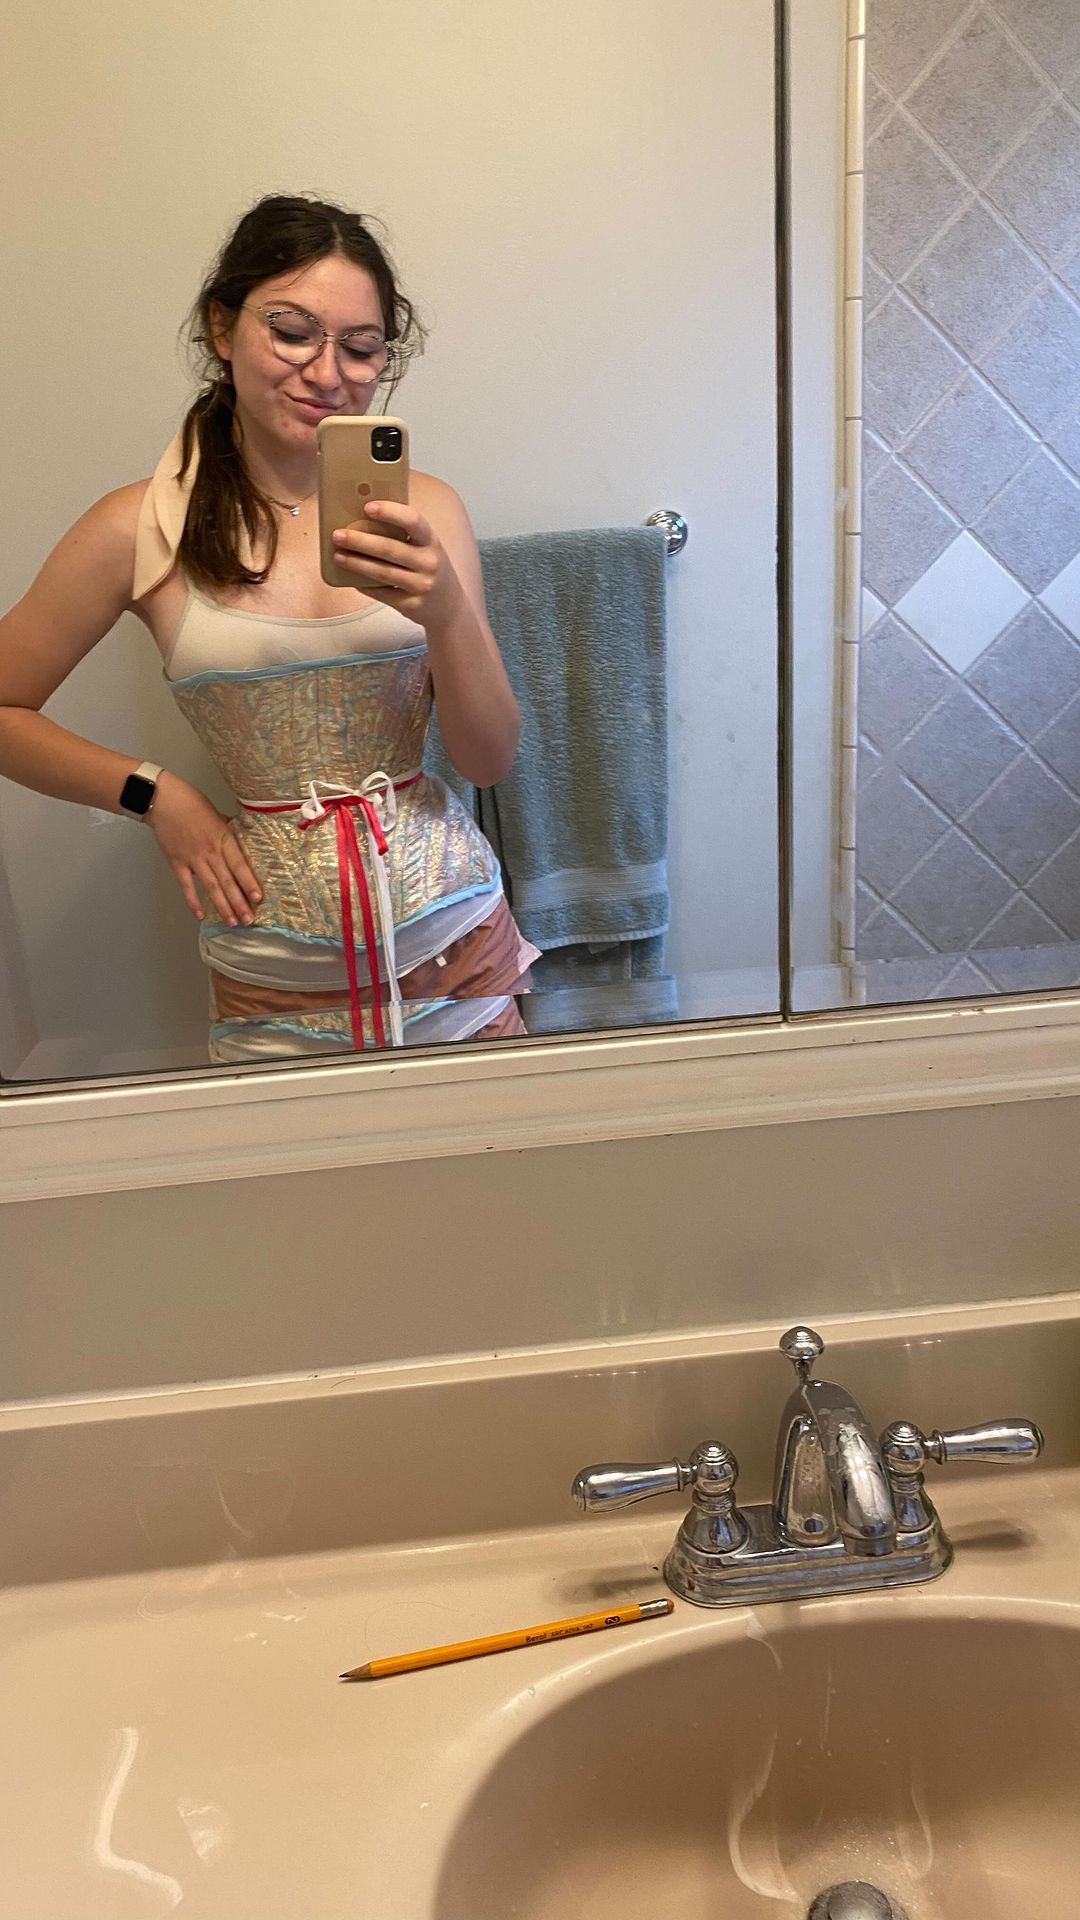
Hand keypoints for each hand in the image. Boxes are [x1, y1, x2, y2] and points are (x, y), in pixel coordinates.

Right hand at [148, 772, 261, 926]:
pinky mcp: (177, 863)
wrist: (163, 800)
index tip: (258, 898)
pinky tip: (200, 915)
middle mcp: (210, 852)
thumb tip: (241, 841)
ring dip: (222, 906)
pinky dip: (192, 901)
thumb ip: (229, 832)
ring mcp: (193, 859)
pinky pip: (186, 885)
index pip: (240, 865)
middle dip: (239, 903)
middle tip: (249, 920)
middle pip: (228, 881)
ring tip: (232, 922)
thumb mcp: (218, 814)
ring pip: (211, 886)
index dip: (249, 883)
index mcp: (223, 838)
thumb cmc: (192, 803)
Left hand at [331, 501, 465, 631]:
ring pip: (382, 572)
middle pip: (389, 549)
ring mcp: (421, 586)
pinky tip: (350, 579)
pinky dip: (363, 585)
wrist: (450, 608)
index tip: (368, 507)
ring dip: (356, 563)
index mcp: (432, 541)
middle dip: (360, 540)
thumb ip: (404, 536)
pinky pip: (382, 594)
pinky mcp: (411, 605)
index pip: (413, 521)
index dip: (391, 512)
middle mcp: (429, 563)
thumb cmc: (429, 570)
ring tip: (337, 555)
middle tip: (338, 534)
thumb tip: (363, 521)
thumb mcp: (426, 549)